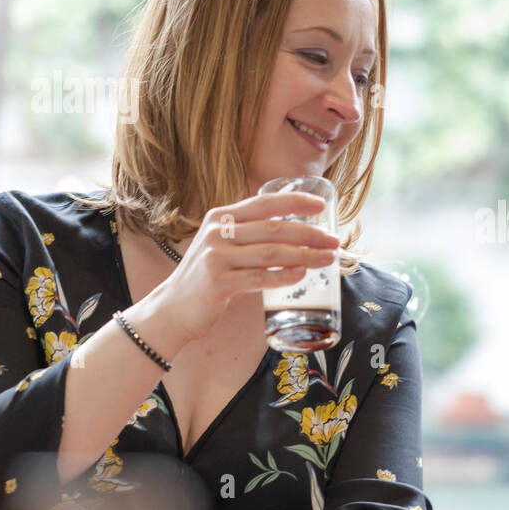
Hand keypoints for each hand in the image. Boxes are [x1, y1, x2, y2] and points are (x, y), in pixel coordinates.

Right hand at [155, 191, 339, 343]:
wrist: (173, 307)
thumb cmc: (207, 275)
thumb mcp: (223, 243)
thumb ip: (250, 231)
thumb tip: (293, 220)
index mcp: (221, 217)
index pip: (264, 202)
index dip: (295, 202)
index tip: (322, 205)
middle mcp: (217, 232)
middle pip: (274, 228)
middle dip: (310, 233)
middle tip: (335, 240)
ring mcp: (216, 257)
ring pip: (272, 253)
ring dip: (306, 256)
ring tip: (328, 259)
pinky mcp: (219, 282)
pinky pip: (260, 278)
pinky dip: (284, 277)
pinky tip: (302, 276)